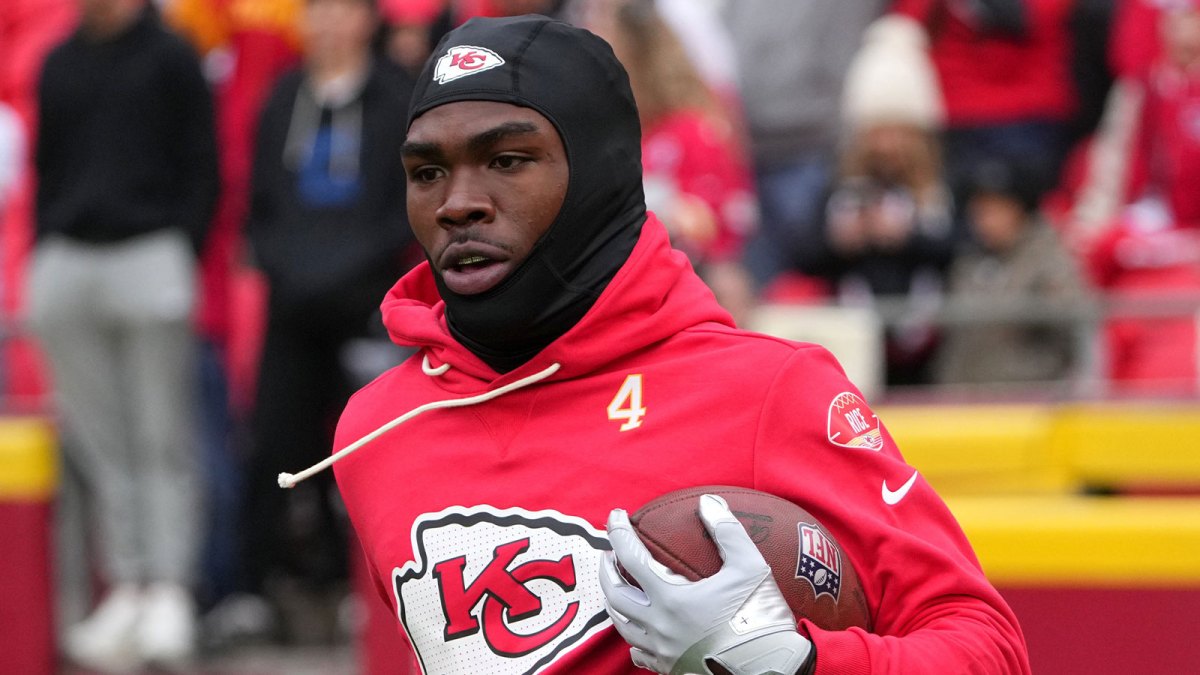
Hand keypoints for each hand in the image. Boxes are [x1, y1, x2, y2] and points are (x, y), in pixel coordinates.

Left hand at [600, 494, 814, 674]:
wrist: (773, 670)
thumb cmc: (760, 618)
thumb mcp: (751, 568)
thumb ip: (727, 532)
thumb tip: (708, 504)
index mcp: (671, 598)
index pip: (630, 557)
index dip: (618, 532)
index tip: (616, 516)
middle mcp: (660, 626)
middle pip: (615, 594)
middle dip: (606, 570)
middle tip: (609, 554)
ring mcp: (663, 651)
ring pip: (622, 626)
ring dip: (615, 602)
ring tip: (618, 587)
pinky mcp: (672, 669)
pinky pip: (640, 655)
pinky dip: (634, 640)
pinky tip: (640, 633)